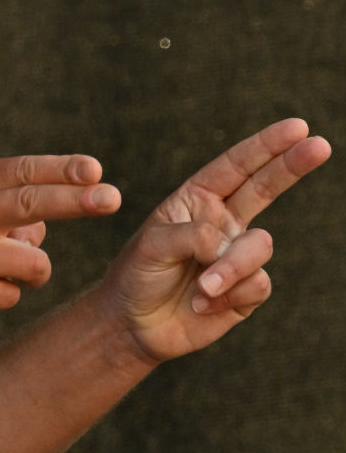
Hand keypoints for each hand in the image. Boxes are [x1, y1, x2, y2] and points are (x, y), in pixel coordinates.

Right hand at [0, 154, 121, 320]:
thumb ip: (5, 200)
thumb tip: (57, 216)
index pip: (22, 171)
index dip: (61, 169)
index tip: (95, 170)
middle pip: (33, 205)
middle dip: (78, 202)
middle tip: (111, 199)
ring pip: (34, 264)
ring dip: (31, 270)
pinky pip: (11, 295)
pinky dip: (2, 294)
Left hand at [101, 118, 330, 363]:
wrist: (131, 326)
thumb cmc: (137, 277)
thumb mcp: (153, 246)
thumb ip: (194, 235)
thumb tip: (232, 244)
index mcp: (197, 201)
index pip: (235, 167)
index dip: (266, 146)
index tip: (297, 126)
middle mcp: (222, 222)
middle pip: (266, 186)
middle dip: (292, 165)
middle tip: (320, 145)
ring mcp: (237, 255)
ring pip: (259, 246)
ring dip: (230, 267)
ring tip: (202, 288)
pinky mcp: (246, 289)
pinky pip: (256, 284)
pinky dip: (228, 295)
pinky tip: (201, 305)